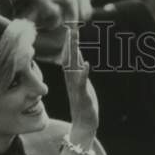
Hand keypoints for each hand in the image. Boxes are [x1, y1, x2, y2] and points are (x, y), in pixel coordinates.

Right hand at [61, 26, 97, 143]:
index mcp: (72, 78)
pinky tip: (87, 64)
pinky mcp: (83, 97)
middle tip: (71, 29)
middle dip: (70, 45)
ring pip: (73, 69)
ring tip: (75, 41)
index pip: (68, 58)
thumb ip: (80, 71)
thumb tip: (80, 57)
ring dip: (74, 55)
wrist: (83, 125)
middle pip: (68, 60)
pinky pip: (81, 84)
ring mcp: (76, 89)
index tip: (70, 29)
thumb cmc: (84, 105)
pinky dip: (83, 74)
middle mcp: (72, 82)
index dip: (68, 44)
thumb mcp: (82, 85)